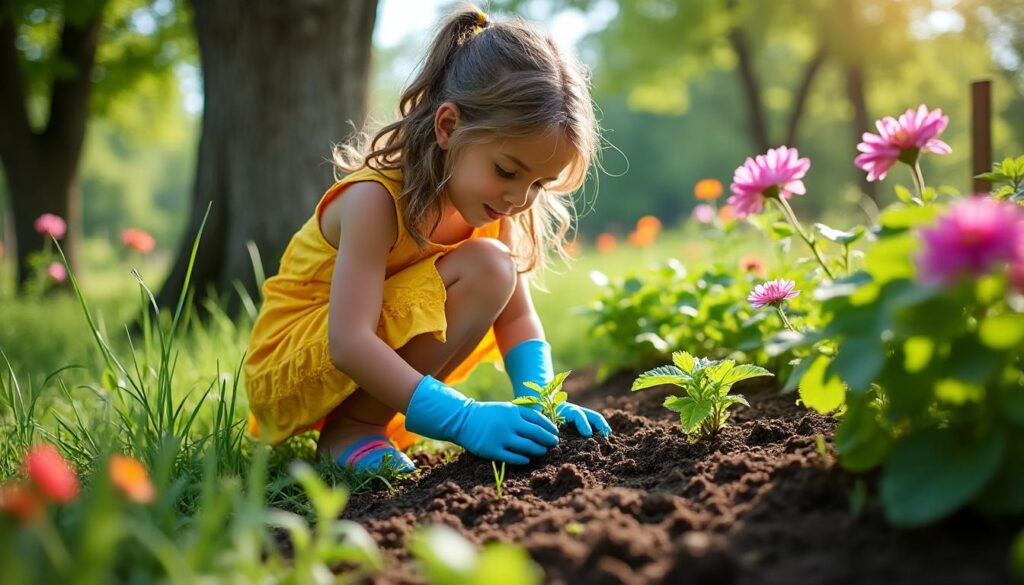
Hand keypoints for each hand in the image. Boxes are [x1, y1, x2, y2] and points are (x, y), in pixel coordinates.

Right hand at [404, 375, 559, 464]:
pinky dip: (523, 459)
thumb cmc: (488, 415)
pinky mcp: (492, 450)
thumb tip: (544, 426)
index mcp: (513, 411)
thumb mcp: (505, 408)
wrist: (462, 419)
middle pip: (536, 434)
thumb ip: (522, 415)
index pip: (538, 419)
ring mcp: (501, 438)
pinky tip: (527, 459)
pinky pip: (513, 458)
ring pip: (527, 447)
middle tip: (554, 444)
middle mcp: (509, 424)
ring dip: (538, 450)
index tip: (555, 432)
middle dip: (548, 440)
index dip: (549, 427)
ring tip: (542, 451)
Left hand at [504, 339, 611, 437]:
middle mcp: (570, 411)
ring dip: (601, 426)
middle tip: (604, 435)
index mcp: (560, 408)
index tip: (587, 434)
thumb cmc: (528, 406)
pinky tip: (603, 439)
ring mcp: (575, 415)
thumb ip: (529, 416)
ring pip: (592, 417)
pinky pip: (589, 424)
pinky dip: (597, 430)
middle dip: (598, 423)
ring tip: (608, 436)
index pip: (576, 414)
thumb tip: (525, 418)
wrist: (530, 398)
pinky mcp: (575, 423)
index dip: (582, 423)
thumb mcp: (529, 410)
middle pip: (588, 414)